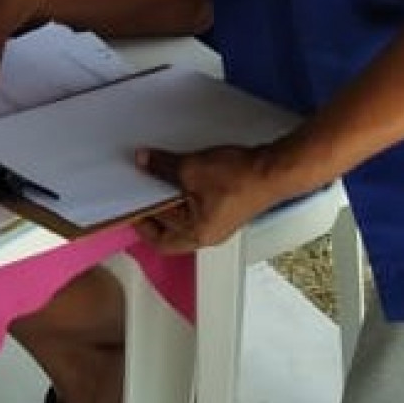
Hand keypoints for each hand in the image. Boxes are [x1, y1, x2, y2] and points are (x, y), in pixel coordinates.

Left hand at [135, 144, 286, 252]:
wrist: (273, 170)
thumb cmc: (239, 179)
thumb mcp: (190, 169)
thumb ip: (162, 166)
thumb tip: (144, 162)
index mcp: (196, 234)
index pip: (159, 240)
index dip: (141, 225)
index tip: (130, 209)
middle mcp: (208, 234)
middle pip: (171, 228)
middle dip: (155, 207)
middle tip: (141, 188)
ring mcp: (219, 221)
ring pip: (185, 215)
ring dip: (171, 197)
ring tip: (159, 176)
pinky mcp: (228, 206)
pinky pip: (199, 203)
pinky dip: (186, 192)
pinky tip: (182, 173)